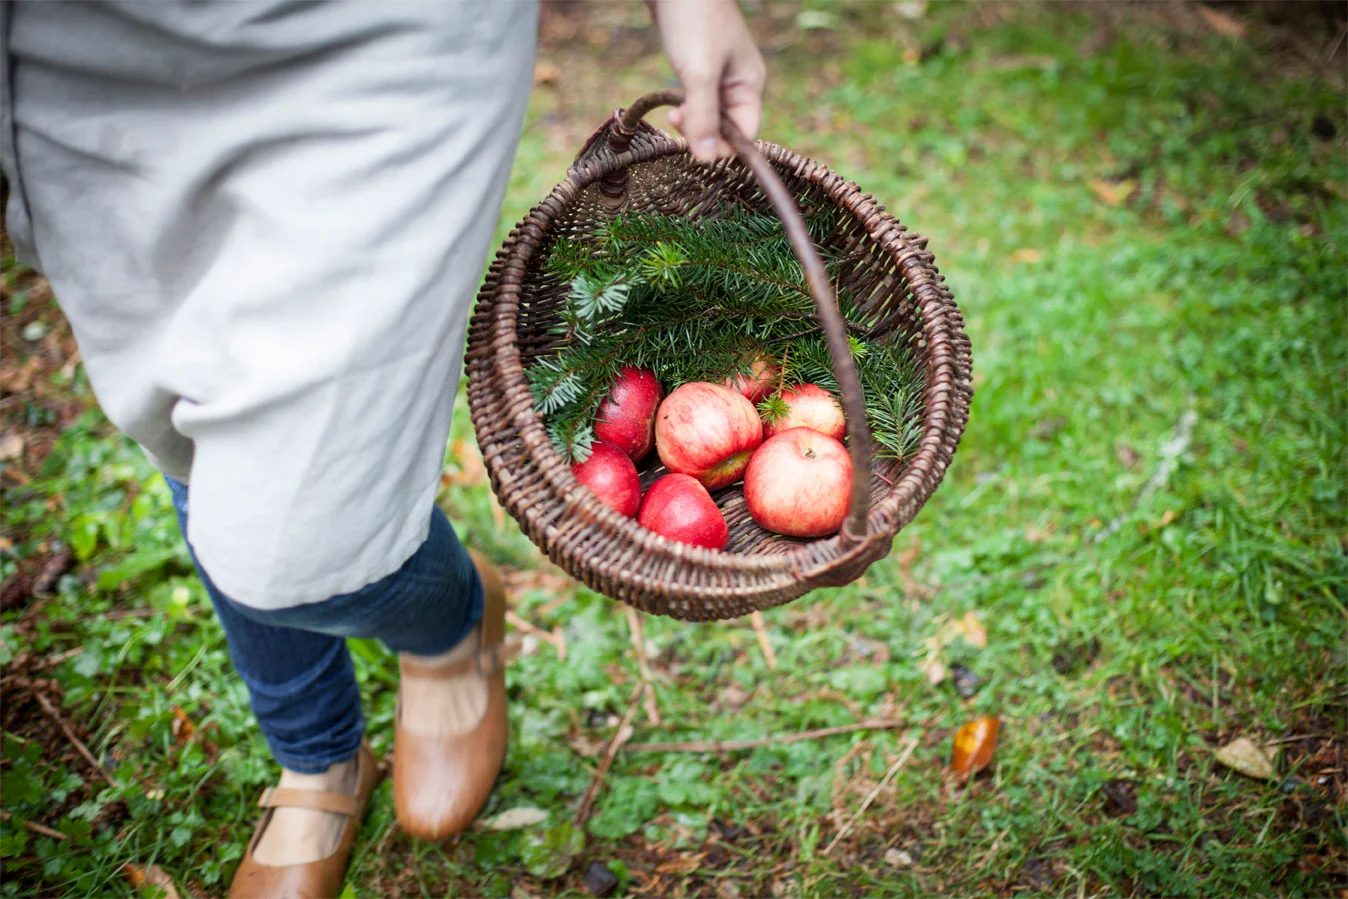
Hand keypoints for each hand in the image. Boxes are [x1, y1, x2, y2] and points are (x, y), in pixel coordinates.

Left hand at [648, 0, 765, 161]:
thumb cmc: (694, 20)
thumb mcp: (699, 73)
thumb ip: (704, 116)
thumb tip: (708, 158)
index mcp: (750, 85)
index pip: (746, 134)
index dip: (723, 147)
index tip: (695, 146)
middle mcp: (739, 83)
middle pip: (727, 128)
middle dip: (703, 132)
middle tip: (677, 121)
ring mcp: (720, 76)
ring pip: (710, 115)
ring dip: (692, 121)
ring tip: (673, 113)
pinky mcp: (701, 68)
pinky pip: (698, 101)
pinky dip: (686, 107)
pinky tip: (673, 104)